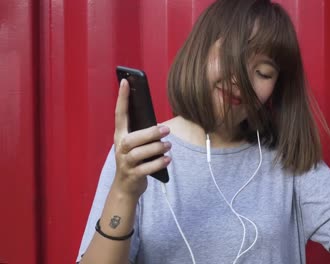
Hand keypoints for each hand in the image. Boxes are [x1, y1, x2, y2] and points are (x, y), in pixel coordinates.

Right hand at [112, 79, 171, 197]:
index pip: (119, 114)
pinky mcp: (133, 175)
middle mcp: (120, 148)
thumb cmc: (135, 161)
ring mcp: (125, 163)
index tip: (125, 81)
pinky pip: (147, 168)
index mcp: (120, 136)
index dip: (122, 98)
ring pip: (140, 153)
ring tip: (168, 146)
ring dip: (157, 148)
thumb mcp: (136, 145)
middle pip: (133, 138)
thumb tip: (160, 125)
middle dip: (150, 133)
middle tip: (166, 130)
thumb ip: (143, 134)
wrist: (126, 187)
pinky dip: (159, 163)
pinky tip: (168, 159)